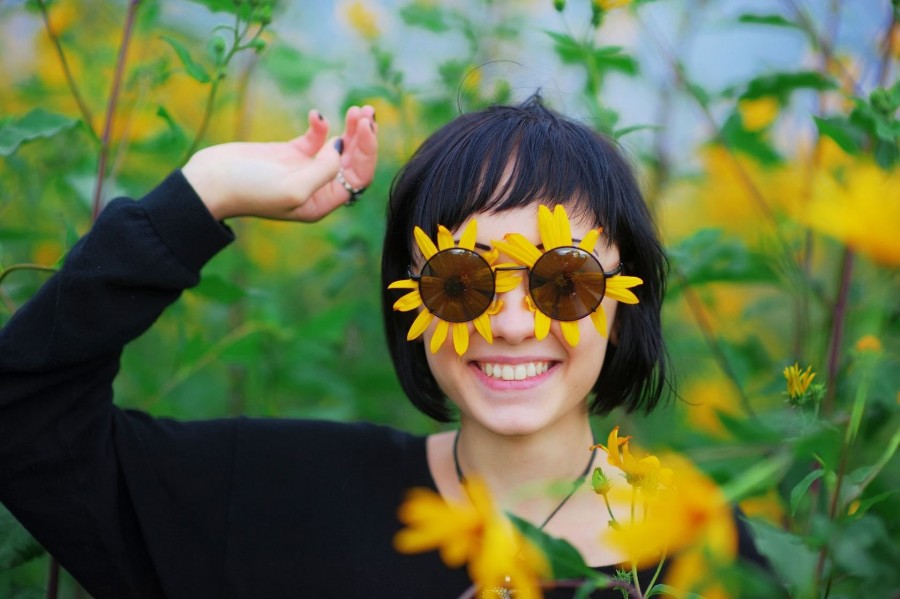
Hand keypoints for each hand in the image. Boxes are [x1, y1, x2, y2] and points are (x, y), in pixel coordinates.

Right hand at [182, 105, 377, 221]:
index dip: (367, 152)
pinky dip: (320, 125)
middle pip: (352, 161)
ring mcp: (304, 169)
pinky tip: (315, 114)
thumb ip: (323, 171)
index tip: (368, 128)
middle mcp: (317, 188)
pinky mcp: (289, 153)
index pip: (358, 177)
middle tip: (368, 111)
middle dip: (364, 136)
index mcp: (321, 203)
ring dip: (350, 128)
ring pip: (338, 147)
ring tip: (358, 109)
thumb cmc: (248, 190)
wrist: (209, 181)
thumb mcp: (292, 188)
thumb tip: (342, 148)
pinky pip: (315, 137)